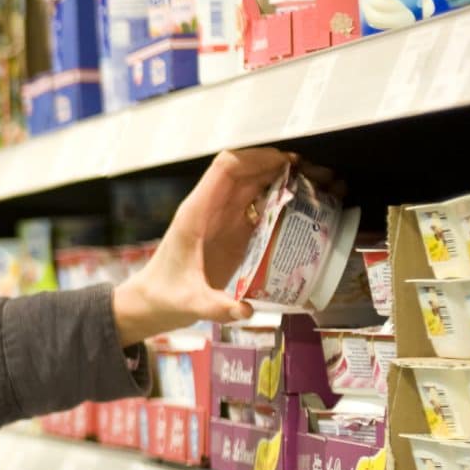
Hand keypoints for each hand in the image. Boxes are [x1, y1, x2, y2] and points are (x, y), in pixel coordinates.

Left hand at [109, 149, 302, 343]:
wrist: (151, 303)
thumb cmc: (164, 297)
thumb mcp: (190, 303)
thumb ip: (216, 307)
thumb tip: (246, 311)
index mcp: (196, 214)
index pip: (225, 169)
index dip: (257, 159)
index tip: (288, 162)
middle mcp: (209, 209)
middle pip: (246, 171)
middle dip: (279, 166)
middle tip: (316, 173)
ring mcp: (221, 218)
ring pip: (253, 185)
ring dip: (284, 179)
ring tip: (319, 184)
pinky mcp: (231, 231)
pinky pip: (257, 206)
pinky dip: (280, 200)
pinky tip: (304, 207)